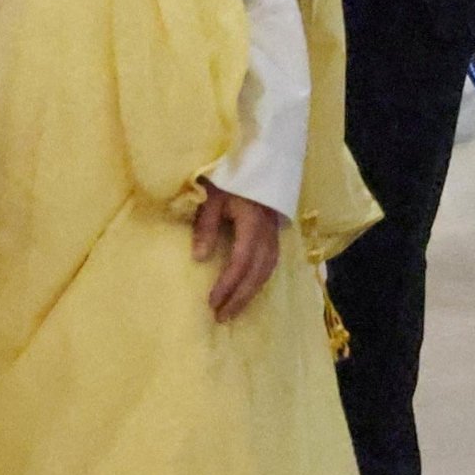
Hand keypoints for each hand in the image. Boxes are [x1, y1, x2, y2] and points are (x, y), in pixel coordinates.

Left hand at [191, 183, 281, 321]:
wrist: (259, 157)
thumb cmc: (229, 176)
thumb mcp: (212, 197)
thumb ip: (206, 226)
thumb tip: (199, 259)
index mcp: (252, 223)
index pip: (241, 262)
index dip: (228, 285)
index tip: (212, 302)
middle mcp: (268, 233)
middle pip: (257, 273)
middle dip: (240, 297)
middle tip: (222, 317)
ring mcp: (274, 233)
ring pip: (267, 270)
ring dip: (250, 293)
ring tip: (233, 309)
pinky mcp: (275, 232)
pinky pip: (271, 263)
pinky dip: (259, 280)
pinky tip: (248, 290)